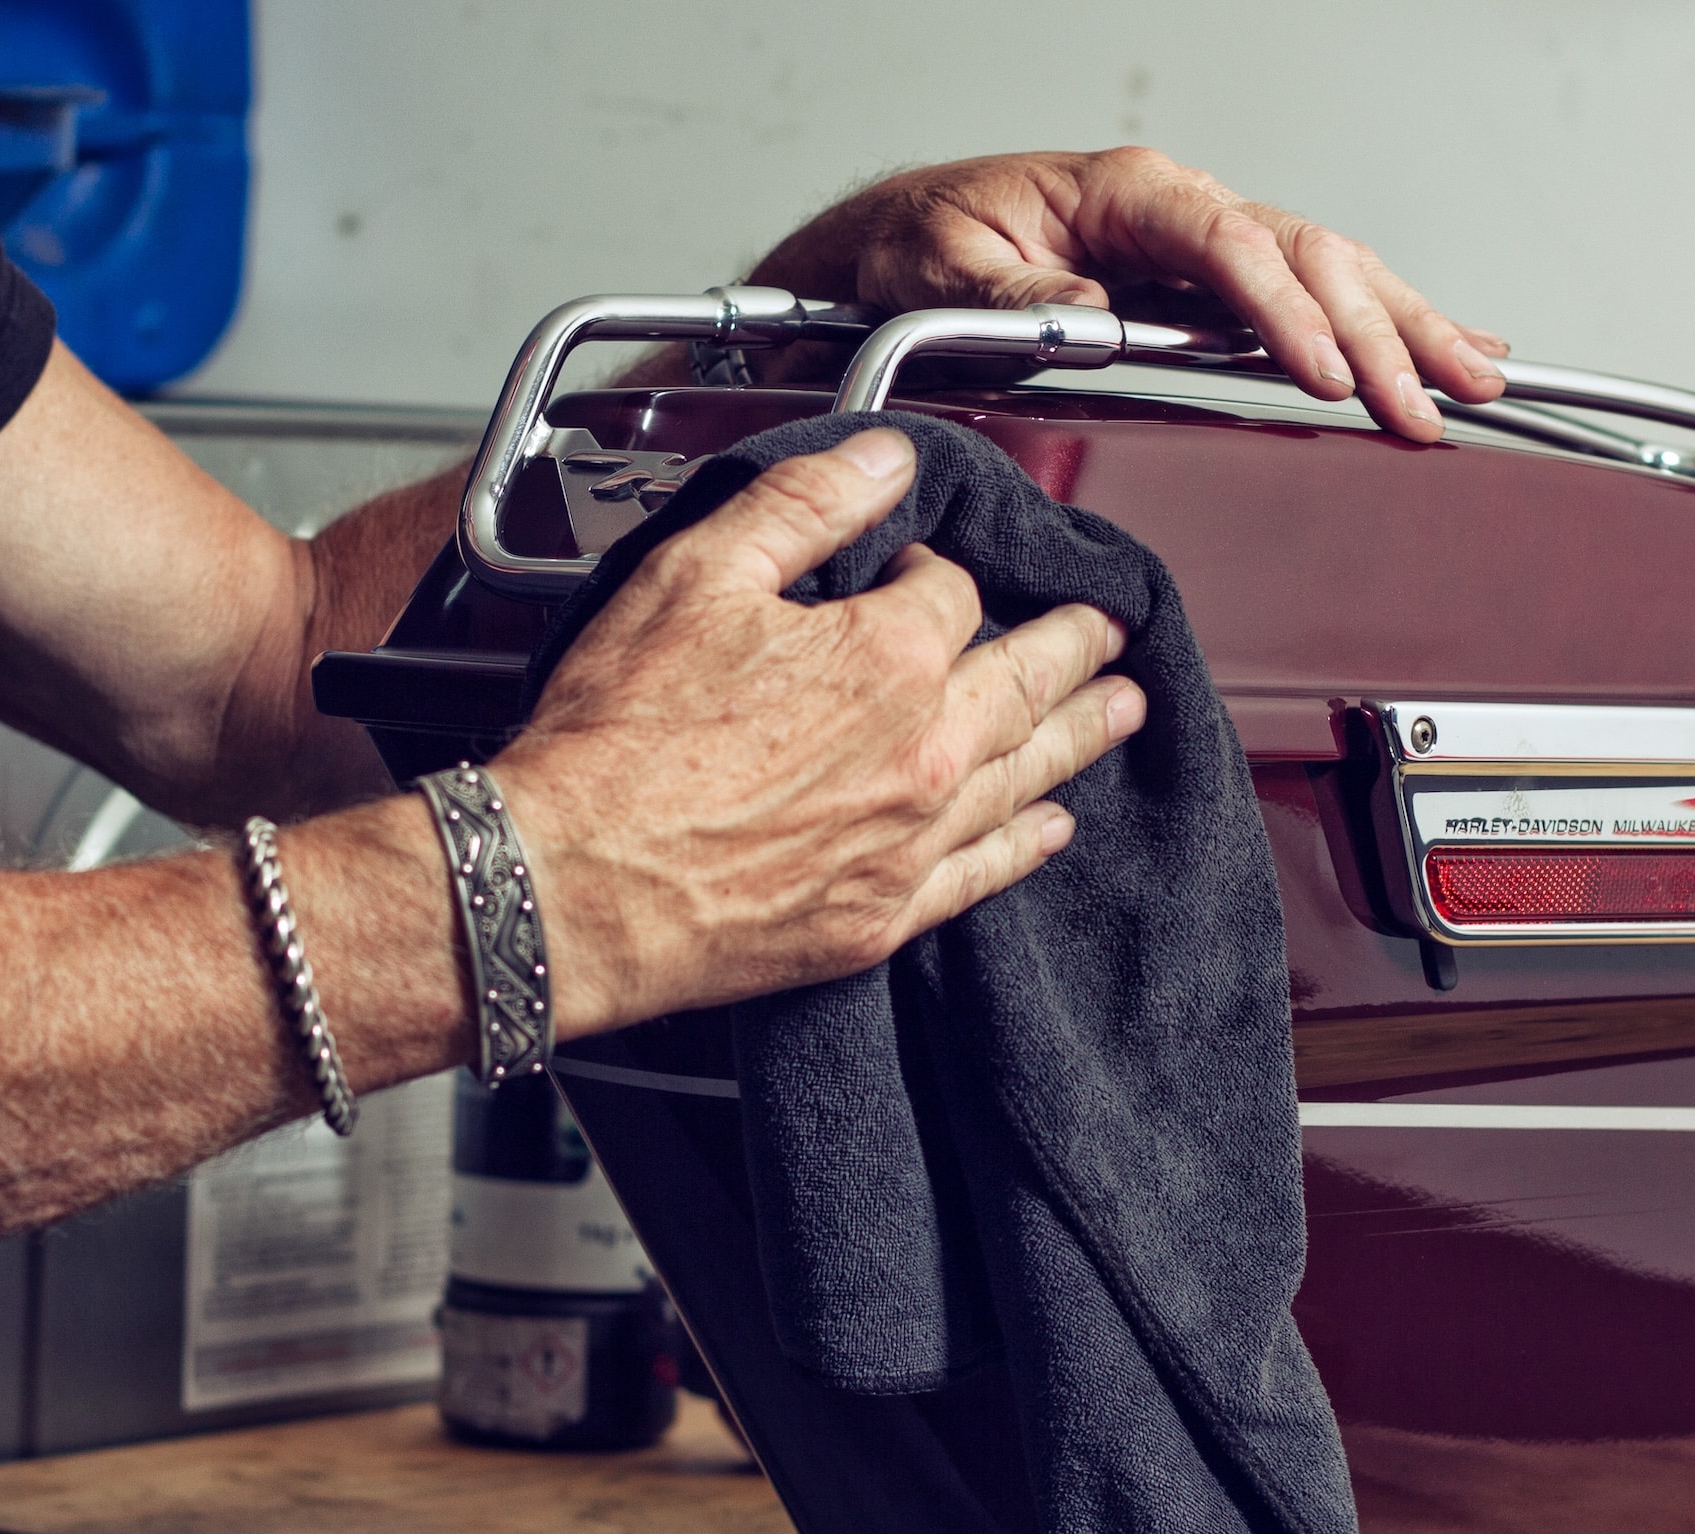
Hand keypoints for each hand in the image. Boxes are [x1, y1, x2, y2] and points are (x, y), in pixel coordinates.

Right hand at [490, 429, 1142, 1037]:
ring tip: (1123, 707)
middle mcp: (925, 752)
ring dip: (1084, 732)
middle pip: (1027, 678)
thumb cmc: (617, 740)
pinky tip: (1053, 827)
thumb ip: (803, 505)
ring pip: (1029, 773)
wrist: (571, 886)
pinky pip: (986, 873)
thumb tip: (881, 456)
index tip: (917, 567)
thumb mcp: (697, 576)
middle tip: (1112, 626)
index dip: (934, 568)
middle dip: (1076, 643)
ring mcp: (911, 840)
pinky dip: (1030, 844)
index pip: (951, 590)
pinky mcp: (883, 916)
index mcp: (889, 656)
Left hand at [749, 147, 1507, 442]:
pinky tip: (1444, 344)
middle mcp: (1178, 209)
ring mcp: (1200, 241)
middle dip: (1376, 331)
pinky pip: (1312, 290)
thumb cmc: (922, 245)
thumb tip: (1091, 318)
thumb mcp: (947, 270)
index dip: (1286, 311)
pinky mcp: (1207, 279)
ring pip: (1330, 270)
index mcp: (1125, 196)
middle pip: (1306, 257)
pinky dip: (1384, 319)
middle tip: (1427, 403)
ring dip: (1406, 326)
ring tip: (1474, 377)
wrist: (902, 242)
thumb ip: (1020, 298)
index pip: (1230, 247)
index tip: (1325, 372)